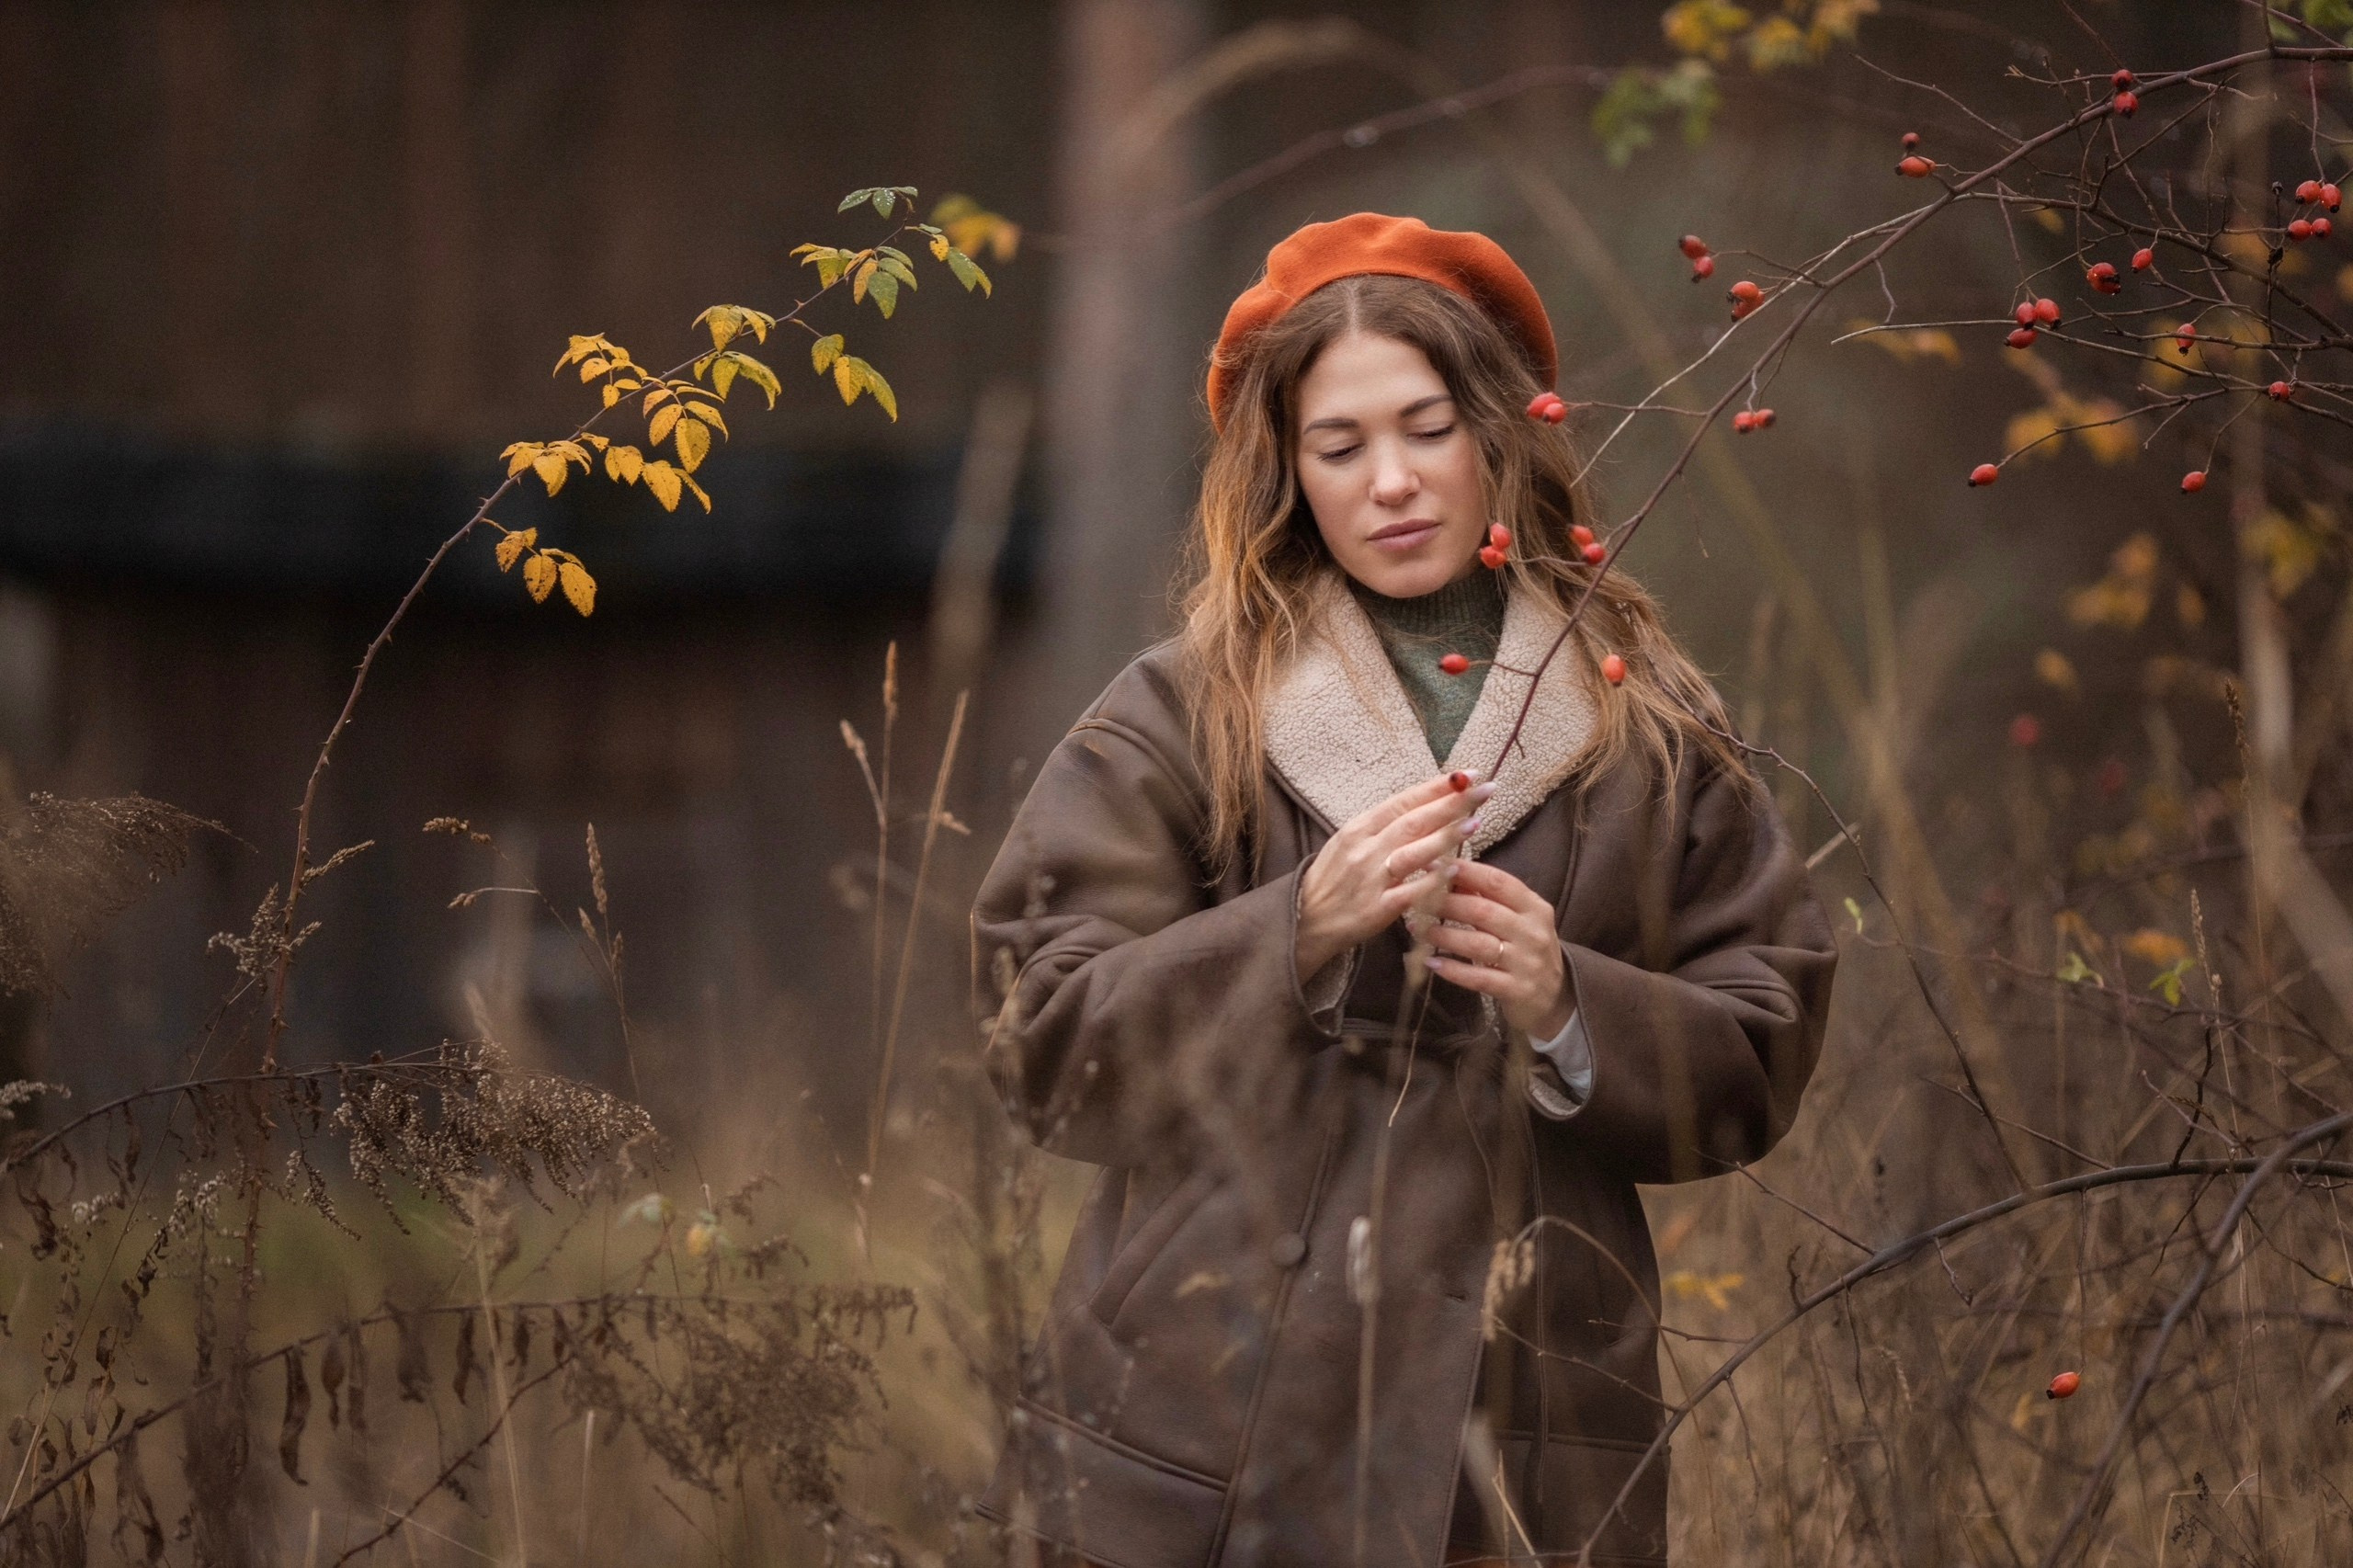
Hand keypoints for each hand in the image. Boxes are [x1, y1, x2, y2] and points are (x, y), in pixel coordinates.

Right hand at [1295, 772, 1494, 979]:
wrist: (1305, 920)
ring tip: (1475, 822)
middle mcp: (1365, 850)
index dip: (1436, 787)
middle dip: (1452, 803)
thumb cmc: (1332, 879)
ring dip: (1445, 836)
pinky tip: (1453, 870)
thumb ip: (1383, 827)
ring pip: (1412, 852)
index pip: (1403, 801)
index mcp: (1359, 829)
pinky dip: (1431, 881)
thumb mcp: (1349, 843)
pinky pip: (1409, 892)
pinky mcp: (1376, 909)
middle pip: (1413, 821)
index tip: (1467, 775)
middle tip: (1485, 790)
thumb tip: (1424, 805)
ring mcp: (1370, 879)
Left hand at [1416, 859, 1572, 1039]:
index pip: (1498, 882)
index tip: (1435, 864)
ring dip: (1443, 935)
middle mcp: (1533, 933)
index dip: (1466, 871)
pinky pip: (1479, 978)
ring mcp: (1526, 963)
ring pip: (1478, 944)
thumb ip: (1488, 897)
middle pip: (1483, 911)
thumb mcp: (1518, 919)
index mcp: (1534, 908)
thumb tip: (1451, 871)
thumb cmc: (1527, 950)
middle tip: (1417, 900)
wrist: (1555, 997)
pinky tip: (1431, 962)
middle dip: (1447, 903)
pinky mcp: (1517, 990)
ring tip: (1417, 929)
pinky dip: (1452, 969)